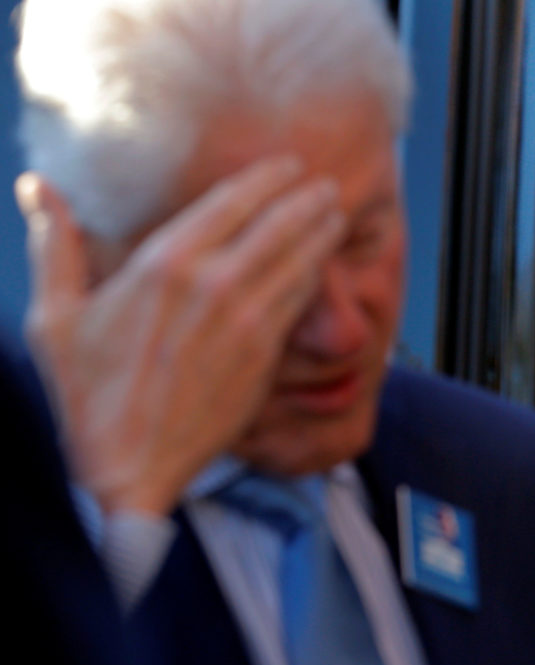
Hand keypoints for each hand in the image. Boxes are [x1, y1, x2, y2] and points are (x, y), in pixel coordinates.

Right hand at [16, 157, 346, 515]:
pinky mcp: (264, 356)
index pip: (231, 202)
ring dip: (322, 234)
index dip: (266, 178)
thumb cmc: (87, 395)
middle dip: (307, 200)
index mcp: (163, 265)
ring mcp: (246, 322)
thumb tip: (35, 183)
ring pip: (299, 263)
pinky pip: (299, 305)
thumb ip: (55, 244)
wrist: (129, 466)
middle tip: (327, 185)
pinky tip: (323, 266)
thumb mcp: (54, 317)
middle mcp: (213, 285)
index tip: (288, 165)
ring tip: (336, 214)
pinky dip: (316, 279)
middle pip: (278, 225)